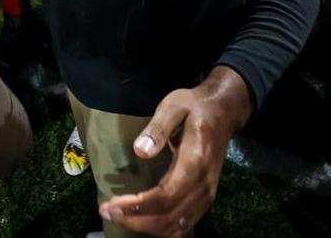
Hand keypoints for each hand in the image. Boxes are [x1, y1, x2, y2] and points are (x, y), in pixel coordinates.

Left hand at [100, 67, 251, 236]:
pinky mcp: (203, 199)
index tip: (111, 204)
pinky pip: (182, 225)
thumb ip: (158, 127)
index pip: (166, 196)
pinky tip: (140, 220)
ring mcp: (206, 195)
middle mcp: (204, 185)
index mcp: (196, 162)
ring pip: (175, 226)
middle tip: (106, 211)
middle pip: (169, 218)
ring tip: (118, 216)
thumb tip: (140, 151)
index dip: (138, 206)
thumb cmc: (196, 106)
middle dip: (135, 220)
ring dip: (145, 227)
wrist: (224, 112)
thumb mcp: (175, 104)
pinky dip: (160, 228)